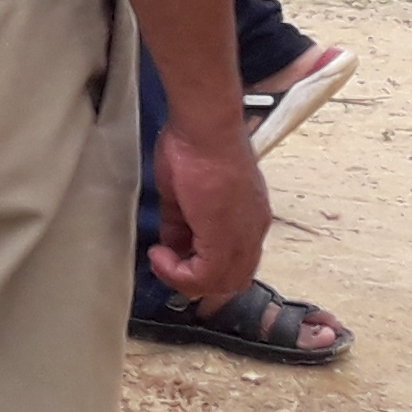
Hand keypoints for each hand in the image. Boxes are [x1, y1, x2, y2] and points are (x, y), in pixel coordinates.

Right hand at [143, 118, 273, 311]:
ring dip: (185, 279)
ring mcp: (243, 236)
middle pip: (231, 278)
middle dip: (193, 279)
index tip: (170, 251)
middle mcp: (252, 230)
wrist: (204, 129)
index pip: (232, 259)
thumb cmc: (195, 145)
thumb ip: (180, 221)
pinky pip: (206, 277)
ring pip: (222, 283)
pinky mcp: (226, 238)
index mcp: (247, 216)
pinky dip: (178, 274)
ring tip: (161, 259)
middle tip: (166, 264)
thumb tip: (171, 241)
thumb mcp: (183, 190)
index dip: (200, 264)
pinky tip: (160, 255)